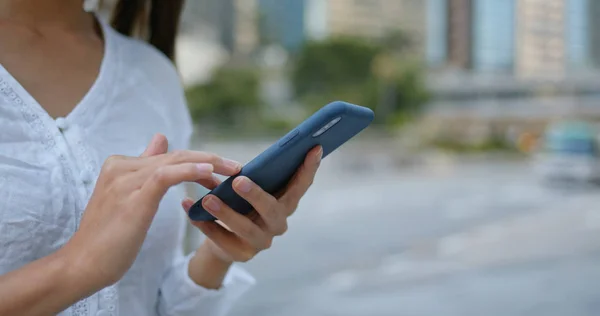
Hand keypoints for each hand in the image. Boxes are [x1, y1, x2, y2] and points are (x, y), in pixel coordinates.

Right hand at [59, 134, 241, 291]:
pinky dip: (189, 170)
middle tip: (237, 167)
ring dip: (209, 163)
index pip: (168, 156)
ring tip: (233, 170)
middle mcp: (122, 166)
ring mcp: (126, 180)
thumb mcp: (130, 196)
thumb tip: (161, 139)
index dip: (198, 161)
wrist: (84, 263)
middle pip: (175, 155)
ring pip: (175, 161)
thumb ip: (146, 167)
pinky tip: (208, 171)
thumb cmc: (109, 235)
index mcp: (121, 165)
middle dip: (210, 159)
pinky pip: (165, 176)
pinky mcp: (133, 197)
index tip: (221, 171)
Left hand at [183, 146, 321, 263]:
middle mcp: (278, 224)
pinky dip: (205, 225)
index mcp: (285, 204)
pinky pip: (221, 239)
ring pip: (245, 228)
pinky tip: (191, 211)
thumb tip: (265, 150)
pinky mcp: (240, 254)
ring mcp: (261, 241)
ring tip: (207, 199)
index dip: (309, 168)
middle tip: (238, 181)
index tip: (314, 147)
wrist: (223, 240)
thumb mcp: (251, 188)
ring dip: (226, 213)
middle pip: (272, 210)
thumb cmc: (241, 204)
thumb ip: (259, 173)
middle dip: (256, 195)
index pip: (301, 186)